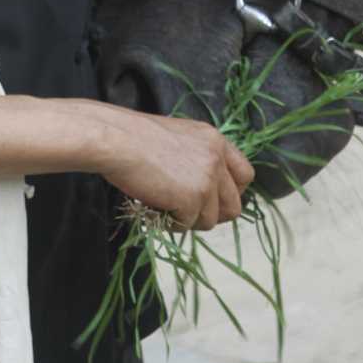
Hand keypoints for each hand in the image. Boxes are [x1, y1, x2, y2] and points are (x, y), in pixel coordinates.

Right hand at [96, 108, 253, 231]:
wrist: (117, 140)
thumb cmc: (135, 138)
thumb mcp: (178, 138)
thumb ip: (197, 157)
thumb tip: (205, 187)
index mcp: (214, 140)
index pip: (245, 174)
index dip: (231, 192)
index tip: (212, 199)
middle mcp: (216, 158)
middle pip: (235, 205)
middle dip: (213, 214)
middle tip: (189, 213)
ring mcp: (207, 179)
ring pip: (211, 220)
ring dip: (189, 219)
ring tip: (164, 206)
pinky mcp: (193, 199)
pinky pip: (188, 225)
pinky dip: (171, 222)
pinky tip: (154, 207)